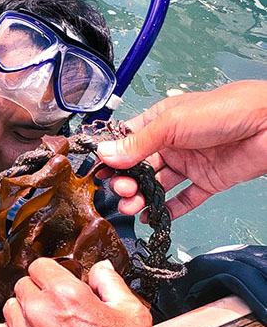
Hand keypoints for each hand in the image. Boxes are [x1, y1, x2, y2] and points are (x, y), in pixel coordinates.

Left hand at [0, 258, 160, 326]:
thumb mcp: (131, 311)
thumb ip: (109, 283)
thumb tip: (99, 269)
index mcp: (65, 293)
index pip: (40, 267)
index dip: (50, 275)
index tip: (54, 284)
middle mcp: (39, 310)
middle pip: (23, 287)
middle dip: (38, 294)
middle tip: (55, 311)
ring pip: (10, 309)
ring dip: (22, 314)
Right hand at [99, 80, 266, 218]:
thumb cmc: (226, 110)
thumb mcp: (173, 122)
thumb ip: (139, 142)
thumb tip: (106, 154)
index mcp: (162, 121)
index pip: (128, 141)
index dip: (113, 157)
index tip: (100, 171)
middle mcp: (173, 143)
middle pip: (139, 167)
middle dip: (126, 180)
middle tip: (123, 189)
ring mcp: (190, 163)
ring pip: (157, 185)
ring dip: (142, 197)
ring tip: (133, 206)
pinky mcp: (207, 180)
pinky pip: (184, 199)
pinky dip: (168, 210)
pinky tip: (153, 217)